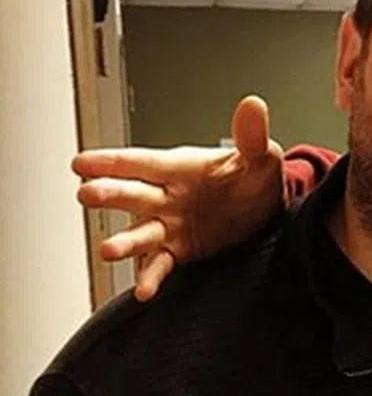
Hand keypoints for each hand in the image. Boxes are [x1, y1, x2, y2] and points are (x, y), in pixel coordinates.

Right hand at [73, 95, 285, 300]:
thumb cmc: (256, 178)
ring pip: (140, 233)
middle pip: (132, 194)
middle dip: (109, 194)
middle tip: (87, 194)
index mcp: (180, 168)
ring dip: (124, 242)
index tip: (82, 162)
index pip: (141, 162)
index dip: (112, 162)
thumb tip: (254, 106)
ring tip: (108, 250)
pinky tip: (144, 289)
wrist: (267, 212)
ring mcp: (170, 225)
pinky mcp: (180, 251)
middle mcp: (167, 196)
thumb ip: (251, 136)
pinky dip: (151, 276)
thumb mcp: (259, 156)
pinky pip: (161, 264)